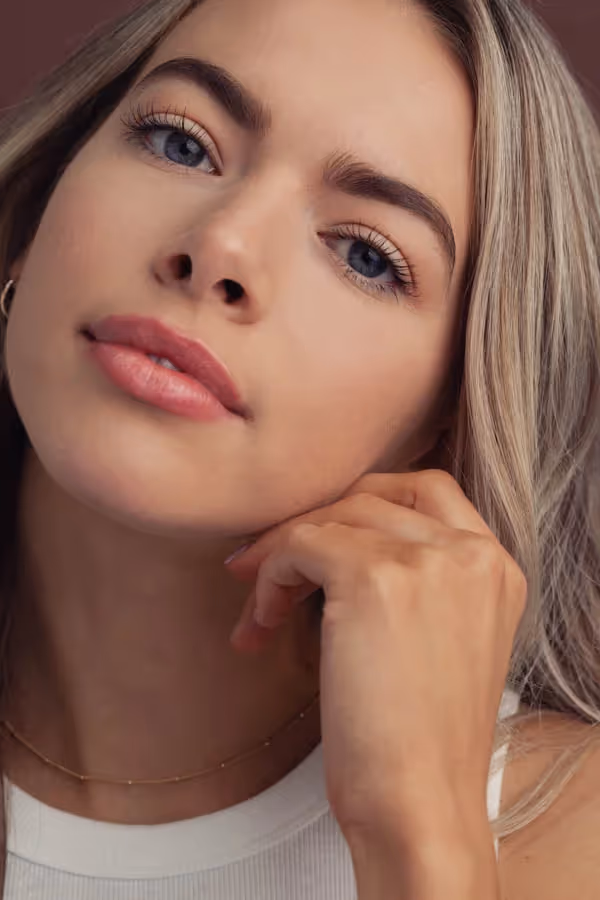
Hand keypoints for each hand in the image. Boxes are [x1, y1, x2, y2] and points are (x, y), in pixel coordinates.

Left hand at [225, 469, 526, 852]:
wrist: (420, 804)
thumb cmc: (419, 739)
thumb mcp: (443, 640)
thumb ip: (418, 581)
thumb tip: (333, 541)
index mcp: (496, 567)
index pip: (428, 489)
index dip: (364, 503)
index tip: (320, 535)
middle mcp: (471, 552)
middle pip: (371, 497)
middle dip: (314, 525)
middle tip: (269, 565)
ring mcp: (427, 560)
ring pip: (332, 516)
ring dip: (283, 555)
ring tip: (260, 610)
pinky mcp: (374, 578)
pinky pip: (301, 544)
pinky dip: (270, 576)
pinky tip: (261, 623)